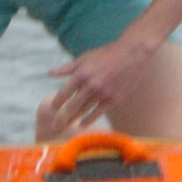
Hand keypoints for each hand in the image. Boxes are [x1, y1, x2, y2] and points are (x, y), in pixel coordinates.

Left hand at [42, 35, 156, 137]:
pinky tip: (82, 124)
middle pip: (72, 107)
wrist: (132, 55)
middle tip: (55, 126)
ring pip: (84, 111)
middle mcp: (91, 86)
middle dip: (61, 118)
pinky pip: (97, 114)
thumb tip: (50, 73)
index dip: (56, 103)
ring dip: (73, 120)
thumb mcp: (85, 58)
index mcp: (81, 74)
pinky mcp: (114, 100)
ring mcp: (103, 94)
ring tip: (66, 126)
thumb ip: (67, 68)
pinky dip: (88, 120)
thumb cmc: (106, 54)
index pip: (64, 93)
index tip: (53, 109)